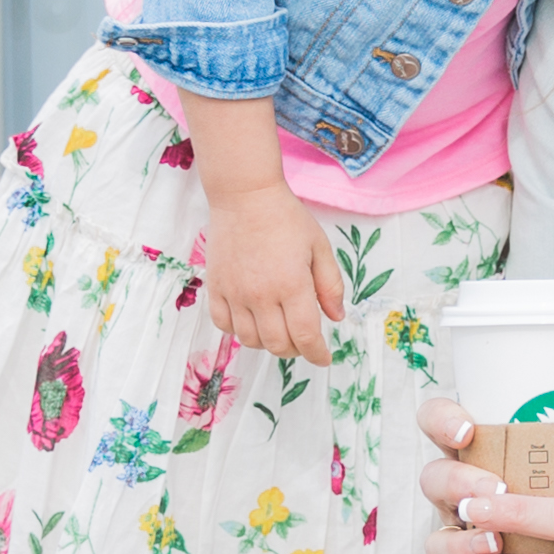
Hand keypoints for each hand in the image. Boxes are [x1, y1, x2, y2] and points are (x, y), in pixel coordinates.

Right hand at [203, 172, 347, 363]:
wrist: (245, 196)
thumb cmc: (286, 218)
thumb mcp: (319, 247)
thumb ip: (330, 285)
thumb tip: (336, 317)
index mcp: (292, 284)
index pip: (305, 336)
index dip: (317, 354)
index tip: (323, 358)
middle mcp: (261, 294)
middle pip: (278, 344)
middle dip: (296, 349)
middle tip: (303, 340)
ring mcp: (235, 293)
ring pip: (250, 340)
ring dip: (268, 342)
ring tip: (279, 328)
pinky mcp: (217, 288)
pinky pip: (224, 325)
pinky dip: (239, 331)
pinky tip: (251, 320)